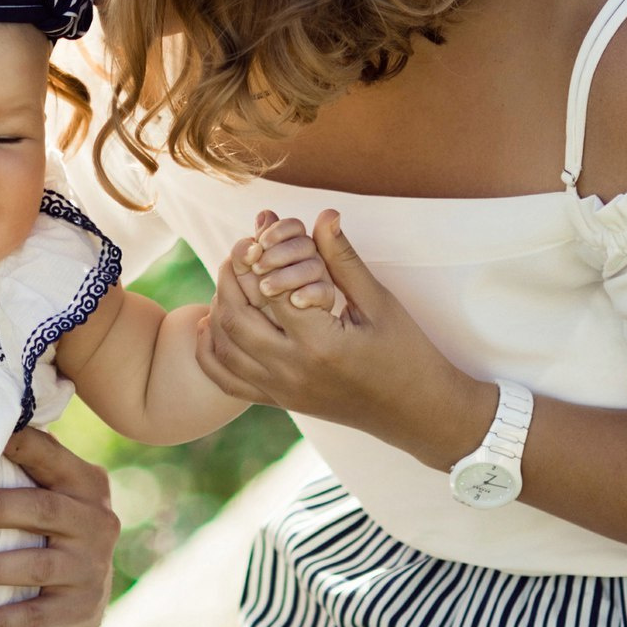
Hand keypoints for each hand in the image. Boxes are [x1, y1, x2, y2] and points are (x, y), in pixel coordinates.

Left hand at [0, 427, 119, 626]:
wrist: (85, 602)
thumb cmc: (52, 533)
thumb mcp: (55, 494)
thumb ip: (30, 465)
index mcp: (88, 484)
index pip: (50, 457)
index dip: (18, 445)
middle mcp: (98, 522)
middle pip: (42, 510)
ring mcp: (92, 569)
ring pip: (35, 566)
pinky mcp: (81, 610)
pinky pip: (34, 615)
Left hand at [201, 209, 492, 468]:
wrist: (416, 412)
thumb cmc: (406, 353)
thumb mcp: (380, 303)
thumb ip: (344, 259)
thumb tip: (325, 215)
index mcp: (321, 343)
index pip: (269, 291)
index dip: (258, 257)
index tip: (258, 234)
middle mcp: (293, 370)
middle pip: (235, 317)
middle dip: (230, 277)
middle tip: (239, 251)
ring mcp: (282, 390)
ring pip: (224, 348)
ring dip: (218, 307)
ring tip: (230, 279)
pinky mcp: (279, 402)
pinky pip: (227, 380)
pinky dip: (211, 351)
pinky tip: (211, 323)